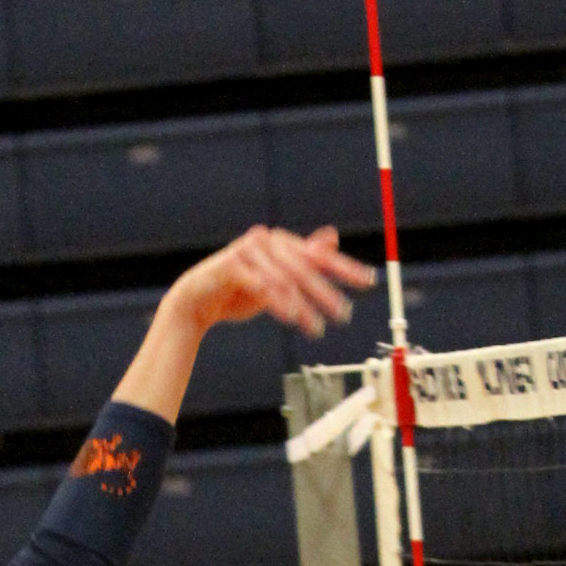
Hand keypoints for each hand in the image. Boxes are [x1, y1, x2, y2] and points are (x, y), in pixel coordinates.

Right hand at [167, 224, 373, 340]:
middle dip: (326, 293)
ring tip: (316, 328)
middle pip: (304, 268)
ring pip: (284, 279)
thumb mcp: (277, 279)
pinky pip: (260, 285)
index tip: (368, 281)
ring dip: (303, 306)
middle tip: (343, 314)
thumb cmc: (239, 290)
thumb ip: (303, 260)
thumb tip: (332, 237)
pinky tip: (291, 317)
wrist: (197, 301)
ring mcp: (248, 251)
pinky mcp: (231, 265)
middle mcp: (267, 241)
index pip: (319, 254)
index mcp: (281, 242)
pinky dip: (277, 302)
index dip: (344, 267)